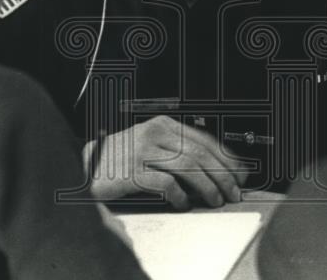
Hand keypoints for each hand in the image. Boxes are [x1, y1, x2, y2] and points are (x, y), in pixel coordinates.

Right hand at [84, 116, 249, 209]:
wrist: (87, 165)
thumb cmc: (123, 158)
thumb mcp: (152, 146)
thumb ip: (178, 151)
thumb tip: (214, 169)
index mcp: (163, 124)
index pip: (204, 139)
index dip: (226, 158)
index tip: (239, 173)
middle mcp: (154, 133)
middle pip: (199, 153)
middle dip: (222, 174)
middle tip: (233, 191)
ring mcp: (142, 150)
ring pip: (187, 166)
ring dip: (207, 185)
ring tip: (215, 199)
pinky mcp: (132, 171)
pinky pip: (165, 183)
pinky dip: (179, 195)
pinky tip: (183, 203)